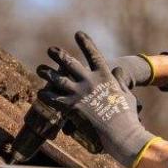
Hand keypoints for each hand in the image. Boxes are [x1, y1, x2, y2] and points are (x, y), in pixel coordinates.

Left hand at [37, 32, 155, 167]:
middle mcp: (90, 81)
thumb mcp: (127, 94)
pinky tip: (41, 92)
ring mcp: (79, 94)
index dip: (86, 43)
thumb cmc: (127, 116)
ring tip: (40, 68)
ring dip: (47, 73)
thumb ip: (120, 81)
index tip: (78, 34)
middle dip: (59, 55)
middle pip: (71, 63)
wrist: (120, 133)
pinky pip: (54, 98)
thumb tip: (118, 70)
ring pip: (58, 79)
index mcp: (105, 76)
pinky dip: (46, 95)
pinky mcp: (72, 107)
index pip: (94, 55)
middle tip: (51, 50)